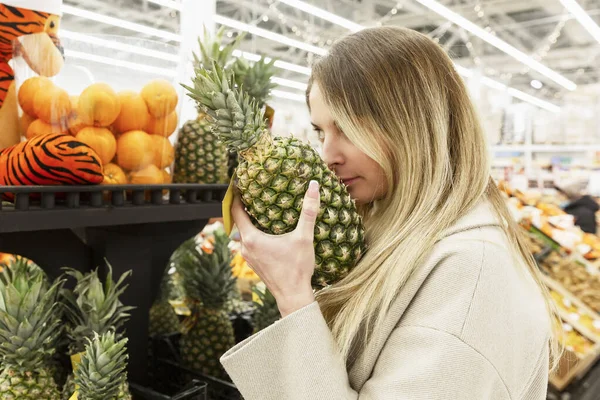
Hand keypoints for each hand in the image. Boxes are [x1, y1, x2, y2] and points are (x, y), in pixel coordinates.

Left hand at [232, 180, 319, 316]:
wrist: (293, 296)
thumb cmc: (296, 268)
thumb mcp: (304, 237)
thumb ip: (308, 211)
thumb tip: (313, 186)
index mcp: (252, 238)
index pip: (236, 211)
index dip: (236, 196)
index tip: (239, 183)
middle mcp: (245, 247)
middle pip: (239, 221)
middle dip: (245, 206)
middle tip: (253, 191)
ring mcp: (249, 256)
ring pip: (245, 232)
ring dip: (250, 221)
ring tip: (260, 207)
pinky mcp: (255, 263)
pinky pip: (250, 242)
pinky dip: (255, 232)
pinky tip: (267, 229)